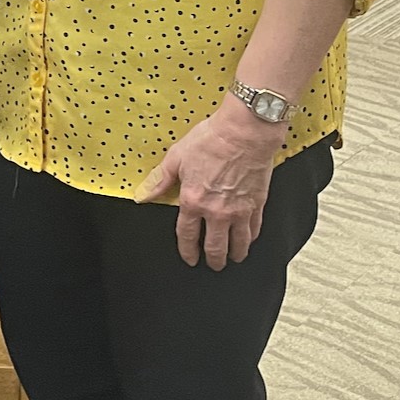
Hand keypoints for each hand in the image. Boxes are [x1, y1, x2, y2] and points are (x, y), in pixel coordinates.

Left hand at [134, 100, 285, 269]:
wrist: (243, 134)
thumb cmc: (210, 141)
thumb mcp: (176, 158)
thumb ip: (160, 181)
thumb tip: (143, 195)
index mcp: (193, 201)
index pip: (188, 235)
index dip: (188, 251)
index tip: (189, 259)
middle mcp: (217, 212)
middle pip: (215, 247)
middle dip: (213, 260)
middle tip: (213, 265)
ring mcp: (239, 211)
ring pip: (238, 244)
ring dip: (234, 254)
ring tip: (232, 258)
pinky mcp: (257, 205)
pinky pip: (254, 230)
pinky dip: (250, 239)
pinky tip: (248, 240)